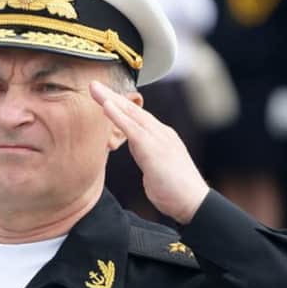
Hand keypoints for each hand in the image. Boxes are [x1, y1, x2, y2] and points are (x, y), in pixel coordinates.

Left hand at [90, 81, 208, 223]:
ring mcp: (159, 139)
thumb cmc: (175, 190)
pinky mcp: (154, 149)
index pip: (137, 117)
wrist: (193, 203)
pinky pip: (132, 129)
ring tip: (94, 88)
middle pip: (133, 110)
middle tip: (93, 84)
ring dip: (111, 100)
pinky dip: (118, 116)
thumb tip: (140, 152)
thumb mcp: (156, 168)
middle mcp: (161, 133)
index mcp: (161, 137)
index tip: (102, 96)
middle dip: (112, 96)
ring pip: (131, 114)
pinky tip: (105, 106)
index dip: (119, 105)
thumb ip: (147, 156)